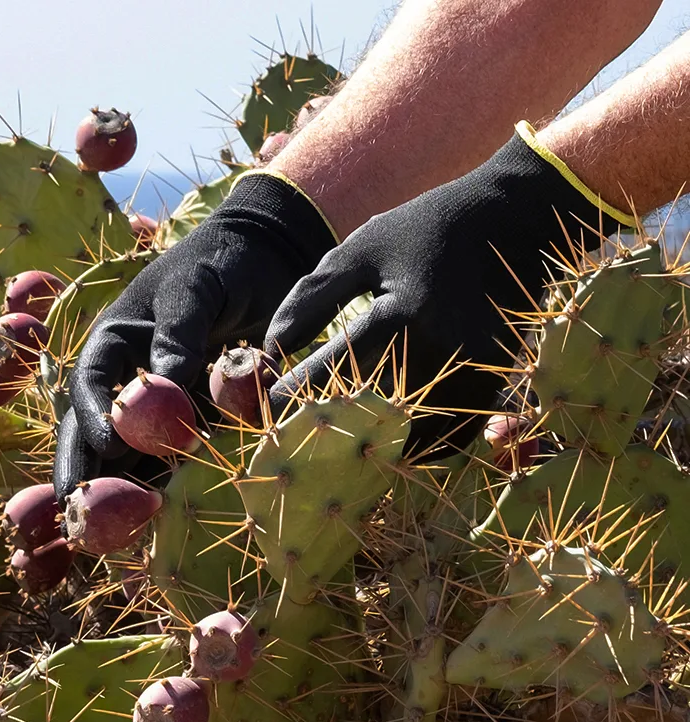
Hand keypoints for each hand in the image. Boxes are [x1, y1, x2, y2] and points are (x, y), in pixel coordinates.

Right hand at [54, 172, 337, 496]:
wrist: (267, 260)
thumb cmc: (222, 263)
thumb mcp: (195, 287)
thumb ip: (179, 330)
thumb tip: (163, 382)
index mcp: (116, 341)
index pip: (90, 385)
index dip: (89, 418)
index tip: (105, 449)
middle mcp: (131, 377)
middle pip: (99, 430)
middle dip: (89, 471)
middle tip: (83, 515)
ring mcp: (163, 403)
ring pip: (135, 452)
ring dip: (128, 487)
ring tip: (122, 530)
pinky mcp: (196, 418)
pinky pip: (179, 454)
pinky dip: (172, 482)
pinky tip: (171, 515)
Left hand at [265, 124, 632, 459]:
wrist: (516, 220)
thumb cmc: (426, 230)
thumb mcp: (362, 248)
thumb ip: (313, 297)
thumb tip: (271, 349)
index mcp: (401, 313)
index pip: (329, 371)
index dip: (288, 396)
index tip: (260, 412)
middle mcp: (440, 352)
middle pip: (367, 416)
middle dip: (324, 429)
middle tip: (290, 438)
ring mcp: (472, 375)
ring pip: (407, 436)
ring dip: (370, 445)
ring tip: (334, 447)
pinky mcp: (494, 386)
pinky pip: (446, 438)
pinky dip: (413, 444)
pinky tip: (386, 440)